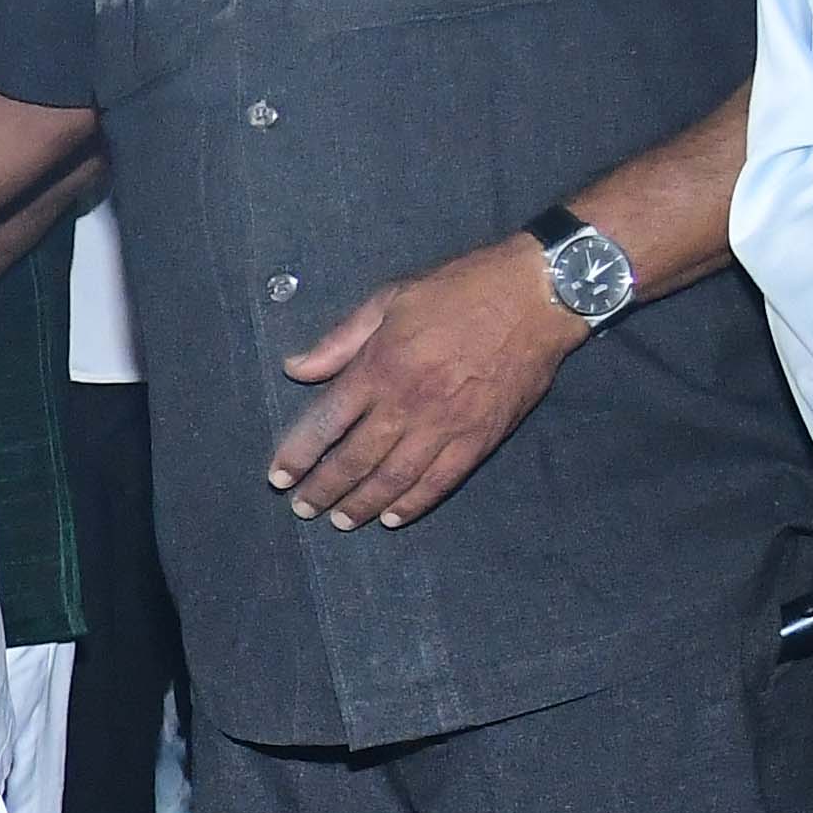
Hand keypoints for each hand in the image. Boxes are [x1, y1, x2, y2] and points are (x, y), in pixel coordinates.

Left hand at [269, 239, 575, 532]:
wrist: (535, 297)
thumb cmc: (459, 290)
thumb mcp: (390, 299)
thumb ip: (340, 340)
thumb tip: (295, 368)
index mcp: (380, 367)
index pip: (326, 423)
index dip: (298, 454)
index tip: (278, 477)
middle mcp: (408, 404)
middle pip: (354, 459)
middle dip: (323, 489)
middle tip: (303, 508)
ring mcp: (446, 426)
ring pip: (394, 479)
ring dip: (363, 504)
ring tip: (341, 521)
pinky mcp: (479, 439)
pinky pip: (440, 482)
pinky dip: (413, 504)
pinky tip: (393, 518)